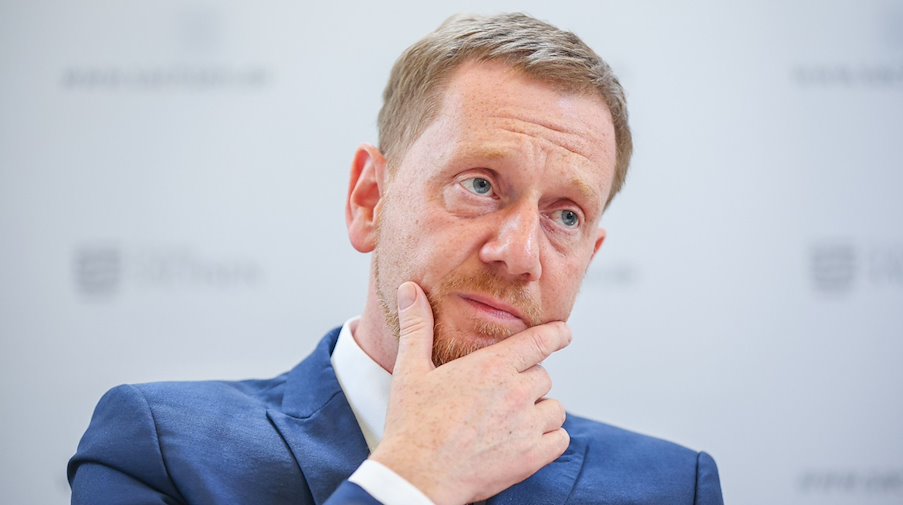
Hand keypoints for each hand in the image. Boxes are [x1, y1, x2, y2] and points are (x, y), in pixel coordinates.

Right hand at [369, 281, 571, 504]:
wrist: (417, 476)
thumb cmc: (412, 424)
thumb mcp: (410, 370)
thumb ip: (417, 326)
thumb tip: (409, 289)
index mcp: (491, 366)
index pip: (540, 340)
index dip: (556, 334)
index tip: (564, 333)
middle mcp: (515, 392)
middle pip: (542, 376)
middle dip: (527, 383)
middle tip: (501, 396)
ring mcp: (526, 426)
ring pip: (555, 408)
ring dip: (539, 412)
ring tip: (511, 420)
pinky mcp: (532, 457)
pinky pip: (559, 439)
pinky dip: (548, 439)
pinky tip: (525, 442)